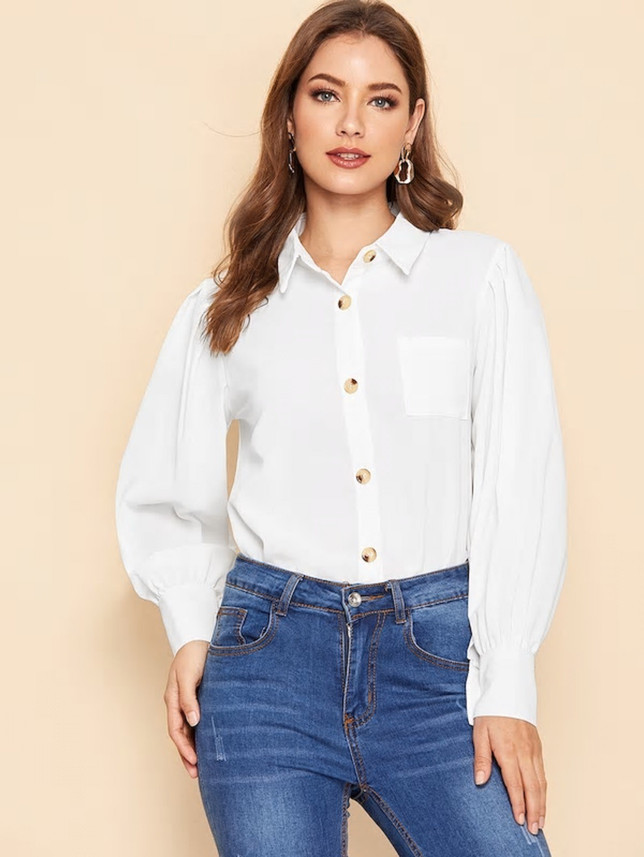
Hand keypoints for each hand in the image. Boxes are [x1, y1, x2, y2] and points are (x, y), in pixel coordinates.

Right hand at [163, 639, 209, 777]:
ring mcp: (189, 701)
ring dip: (195, 747)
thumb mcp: (188, 675)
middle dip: (187, 755)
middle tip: (197, 774)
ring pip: (189, 730)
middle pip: (181, 735)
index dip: (184, 748)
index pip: (176, 731)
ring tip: (203, 767)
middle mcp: (179, 703)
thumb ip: (188, 698)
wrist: (200, 636)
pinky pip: (199, 721)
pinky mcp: (200, 697)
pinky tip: (209, 743)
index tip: (194, 762)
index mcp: (173, 700)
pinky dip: (201, 734)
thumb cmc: (193, 654)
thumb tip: (193, 721)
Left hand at [472, 715, 546, 834]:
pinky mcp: (538, 746)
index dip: (518, 804)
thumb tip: (480, 781)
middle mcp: (524, 752)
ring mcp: (533, 750)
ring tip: (541, 821)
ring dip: (542, 803)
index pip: (515, 784)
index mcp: (508, 751)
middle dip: (534, 810)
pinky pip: (543, 772)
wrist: (508, 691)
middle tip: (533, 829)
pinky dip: (544, 789)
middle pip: (532, 787)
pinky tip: (542, 798)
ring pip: (541, 782)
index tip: (518, 820)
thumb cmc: (491, 712)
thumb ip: (481, 758)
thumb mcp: (480, 733)